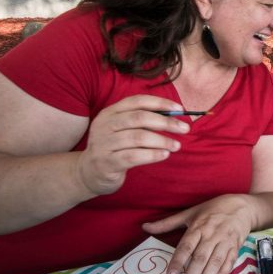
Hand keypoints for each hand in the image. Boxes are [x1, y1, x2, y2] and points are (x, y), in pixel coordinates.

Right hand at [76, 95, 190, 195]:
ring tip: (176, 145)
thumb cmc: (114, 148)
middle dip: (166, 122)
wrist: (88, 172)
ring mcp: (104, 144)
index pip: (138, 101)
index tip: (180, 109)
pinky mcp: (107, 162)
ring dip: (162, 140)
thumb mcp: (123, 130)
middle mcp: (105, 125)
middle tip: (184, 128)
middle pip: (140, 118)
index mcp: (110, 112)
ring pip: (138, 137)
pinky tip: (164, 154)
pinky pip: (134, 156)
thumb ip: (142, 121)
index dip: (160, 103)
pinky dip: (152, 154)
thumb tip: (174, 116)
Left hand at [142, 194, 255, 273]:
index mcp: (199, 226)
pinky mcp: (236, 247)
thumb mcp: (190, 212)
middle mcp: (212, 235)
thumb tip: (144, 227)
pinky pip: (229, 263)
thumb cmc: (213, 209)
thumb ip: (167, 223)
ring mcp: (225, 242)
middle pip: (200, 259)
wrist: (242, 206)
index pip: (186, 246)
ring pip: (215, 263)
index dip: (178, 262)